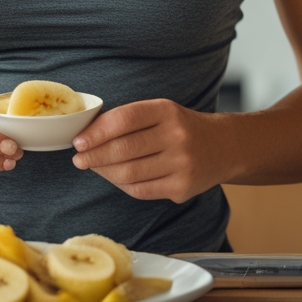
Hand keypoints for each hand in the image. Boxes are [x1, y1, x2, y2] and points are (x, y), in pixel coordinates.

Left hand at [71, 99, 222, 203]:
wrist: (223, 147)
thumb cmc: (181, 127)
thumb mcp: (160, 112)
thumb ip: (129, 120)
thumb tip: (88, 134)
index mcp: (167, 111)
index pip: (125, 119)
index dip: (97, 131)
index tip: (79, 140)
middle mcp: (177, 136)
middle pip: (124, 149)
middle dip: (94, 155)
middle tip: (79, 159)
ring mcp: (181, 164)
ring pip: (129, 173)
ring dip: (104, 171)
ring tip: (93, 166)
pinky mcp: (182, 188)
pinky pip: (141, 190)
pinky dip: (121, 184)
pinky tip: (114, 177)